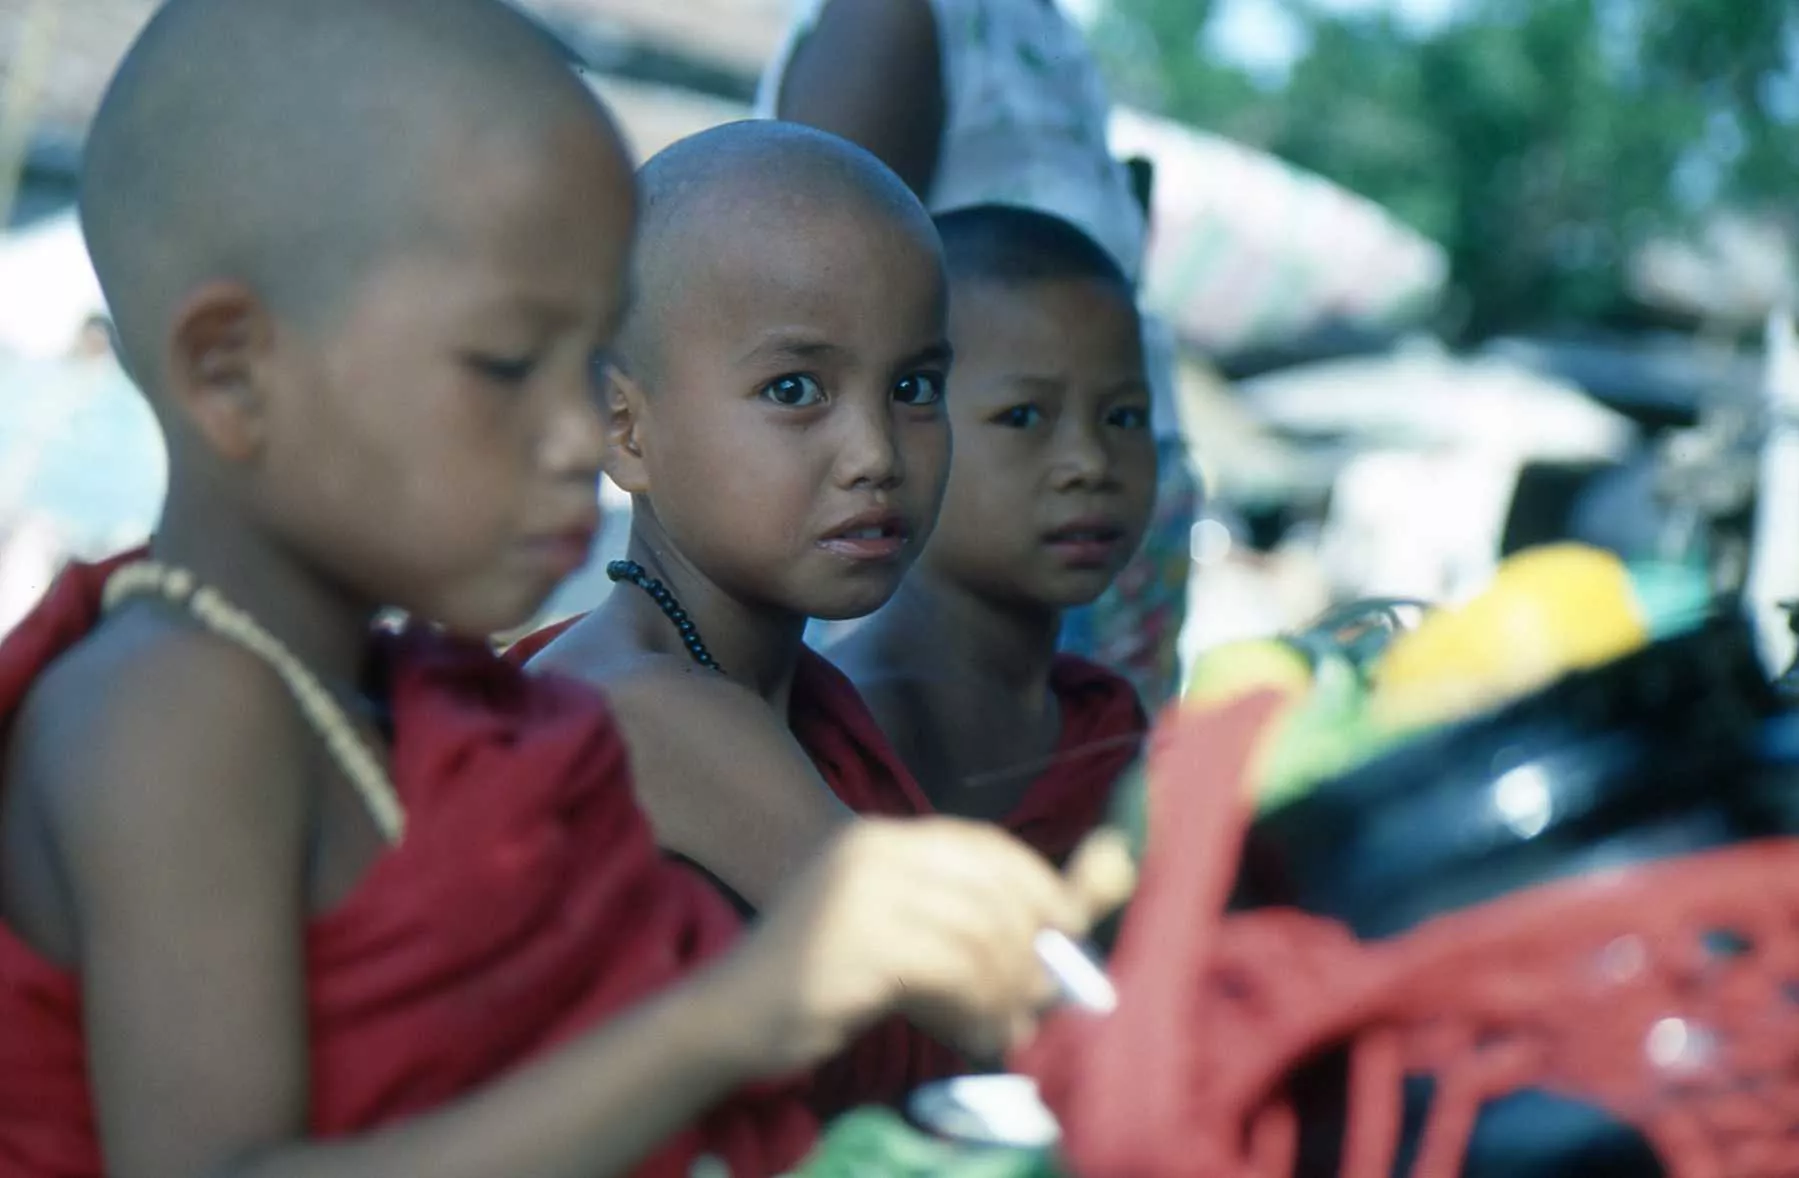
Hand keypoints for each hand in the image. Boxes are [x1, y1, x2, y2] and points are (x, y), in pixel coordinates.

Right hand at [715, 817, 1093, 1074]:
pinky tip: (974, 1036)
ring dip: (1006, 991)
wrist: (729, 1016)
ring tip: (1005, 1028)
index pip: (985, 845)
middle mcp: (873, 850)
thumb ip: (970, 916)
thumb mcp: (897, 928)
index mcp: (882, 836)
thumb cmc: (821, 977)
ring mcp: (861, 894)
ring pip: (978, 936)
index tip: (1070, 932)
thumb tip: (1093, 891)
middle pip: (991, 891)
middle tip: (1039, 1001)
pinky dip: (976, 1010)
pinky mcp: (859, 946)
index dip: (1039, 886)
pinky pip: (952, 973)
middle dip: (1030, 951)